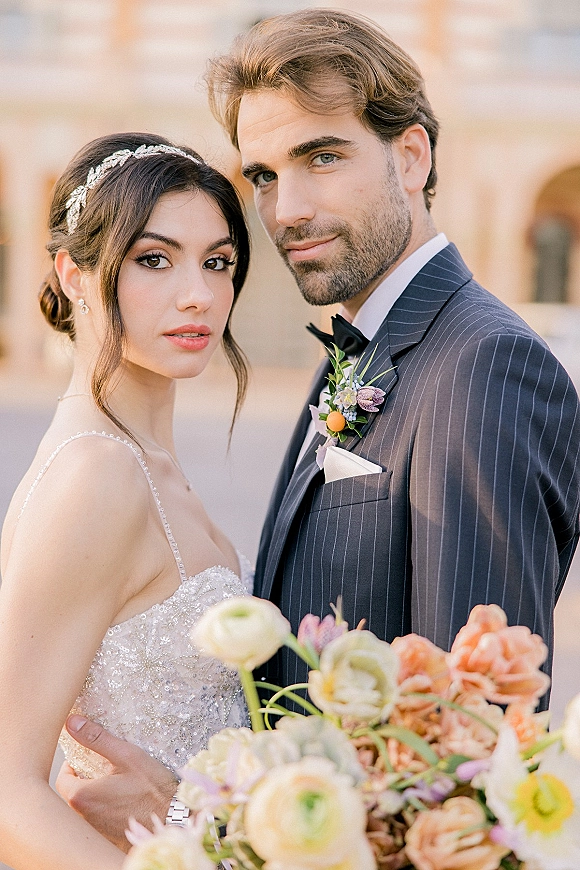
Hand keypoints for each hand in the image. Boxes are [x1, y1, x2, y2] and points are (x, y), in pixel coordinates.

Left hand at [55, 715, 177, 852]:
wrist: (172, 818)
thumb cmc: (151, 789)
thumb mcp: (125, 755)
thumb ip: (96, 738)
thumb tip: (73, 722)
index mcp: (82, 797)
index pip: (63, 777)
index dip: (72, 763)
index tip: (86, 755)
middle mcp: (84, 817)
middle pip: (73, 792)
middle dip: (83, 777)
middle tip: (102, 765)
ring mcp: (96, 828)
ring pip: (85, 805)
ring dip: (95, 791)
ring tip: (116, 779)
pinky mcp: (108, 834)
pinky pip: (98, 816)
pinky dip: (105, 804)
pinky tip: (123, 796)